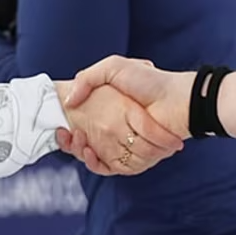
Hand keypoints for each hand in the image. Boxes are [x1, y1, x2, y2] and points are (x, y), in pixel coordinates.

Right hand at [59, 76, 187, 176]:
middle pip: (84, 142)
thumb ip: (87, 79)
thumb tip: (69, 101)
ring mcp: (124, 144)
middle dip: (69, 141)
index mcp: (111, 110)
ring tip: (76, 138)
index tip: (58, 124)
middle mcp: (116, 128)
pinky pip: (109, 167)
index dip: (67, 126)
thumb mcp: (113, 67)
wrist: (176, 100)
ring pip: (93, 155)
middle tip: (63, 132)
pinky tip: (88, 150)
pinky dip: (94, 162)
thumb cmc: (150, 81)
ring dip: (78, 150)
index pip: (81, 122)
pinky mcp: (133, 158)